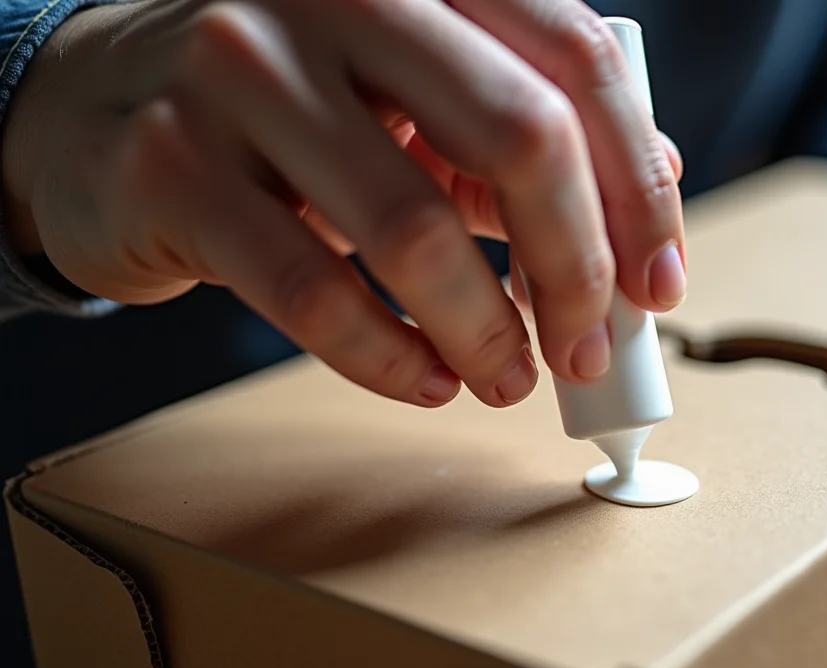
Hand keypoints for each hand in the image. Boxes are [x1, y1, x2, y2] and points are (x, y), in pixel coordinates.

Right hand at [2, 0, 685, 408]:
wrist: (96, 108)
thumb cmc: (287, 107)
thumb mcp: (411, 94)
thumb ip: (519, 132)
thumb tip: (648, 194)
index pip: (576, 58)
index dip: (639, 186)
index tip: (658, 282)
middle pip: (519, 136)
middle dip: (577, 268)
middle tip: (589, 346)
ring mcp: (242, 71)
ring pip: (415, 231)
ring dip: (487, 334)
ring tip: (506, 376)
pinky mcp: (175, 168)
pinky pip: (316, 293)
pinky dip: (391, 359)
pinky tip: (426, 378)